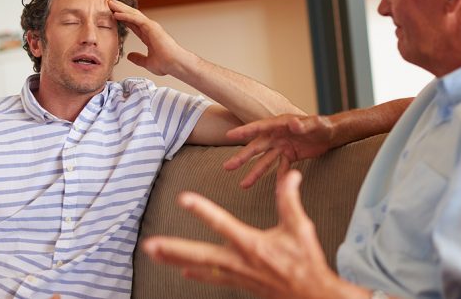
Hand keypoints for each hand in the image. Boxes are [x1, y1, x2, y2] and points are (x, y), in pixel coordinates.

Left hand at [108, 0, 191, 75]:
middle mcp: (150, 28)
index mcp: (148, 35)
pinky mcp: (152, 27)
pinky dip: (125, 15)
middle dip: (120, 8)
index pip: (133, 23)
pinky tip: (116, 13)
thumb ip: (138, 58)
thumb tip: (129, 56)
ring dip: (121, 8)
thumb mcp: (148, 62)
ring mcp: (151, 26)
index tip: (112, 13)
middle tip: (108, 2)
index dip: (123, 18)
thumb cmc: (166, 64)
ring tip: (109, 2)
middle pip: (131, 15)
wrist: (175, 64)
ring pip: (133, 14)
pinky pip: (136, 19)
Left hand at [142, 170, 361, 298]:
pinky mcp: (239, 282)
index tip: (183, 198)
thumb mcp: (300, 227)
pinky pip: (212, 277)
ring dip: (175, 259)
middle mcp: (239, 261)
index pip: (221, 223)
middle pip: (199, 254)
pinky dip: (196, 273)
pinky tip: (181, 269)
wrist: (311, 296)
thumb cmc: (305, 262)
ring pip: (199, 266)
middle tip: (149, 244)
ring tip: (153, 253)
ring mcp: (236, 274)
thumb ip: (290, 199)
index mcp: (251, 244)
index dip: (202, 210)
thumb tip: (291, 174)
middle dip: (174, 249)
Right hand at [224, 114, 337, 187]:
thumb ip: (303, 124)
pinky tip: (272, 188)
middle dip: (242, 157)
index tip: (229, 135)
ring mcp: (282, 146)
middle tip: (227, 167)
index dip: (244, 132)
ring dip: (255, 172)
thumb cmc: (323, 125)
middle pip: (257, 147)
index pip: (259, 128)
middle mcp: (277, 136)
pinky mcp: (290, 155)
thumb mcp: (315, 124)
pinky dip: (278, 177)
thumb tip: (293, 123)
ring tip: (243, 184)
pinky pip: (281, 168)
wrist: (332, 133)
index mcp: (280, 124)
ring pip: (265, 161)